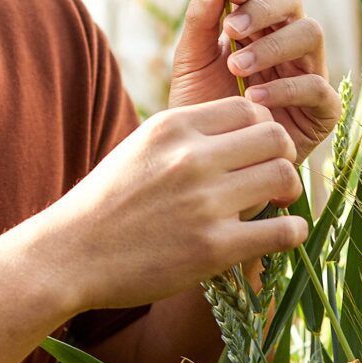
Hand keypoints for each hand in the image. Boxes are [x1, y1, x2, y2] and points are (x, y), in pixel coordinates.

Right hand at [14, 96, 306, 311]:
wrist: (69, 255)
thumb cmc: (105, 204)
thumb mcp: (139, 147)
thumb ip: (185, 136)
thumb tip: (238, 131)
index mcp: (173, 126)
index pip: (249, 107)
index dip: (262, 128)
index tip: (256, 151)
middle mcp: (192, 157)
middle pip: (276, 135)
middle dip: (283, 155)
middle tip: (273, 178)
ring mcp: (204, 202)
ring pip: (284, 176)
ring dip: (288, 191)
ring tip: (275, 206)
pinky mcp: (214, 248)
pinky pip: (283, 230)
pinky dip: (292, 231)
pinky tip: (282, 234)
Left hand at [169, 0, 340, 174]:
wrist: (206, 164)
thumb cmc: (201, 108)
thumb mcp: (191, 62)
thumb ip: (201, 20)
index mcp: (259, 28)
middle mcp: (288, 45)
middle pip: (294, 3)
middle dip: (265, 9)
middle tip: (233, 29)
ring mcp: (308, 74)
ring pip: (311, 35)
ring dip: (274, 46)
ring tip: (237, 67)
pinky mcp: (321, 111)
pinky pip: (318, 87)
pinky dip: (287, 88)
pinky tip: (254, 99)